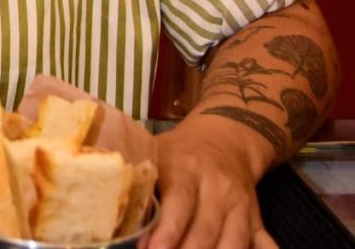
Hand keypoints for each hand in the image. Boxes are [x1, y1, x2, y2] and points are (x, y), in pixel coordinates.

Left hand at [147, 118, 275, 248]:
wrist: (225, 139)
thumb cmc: (179, 152)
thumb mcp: (155, 152)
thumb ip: (138, 179)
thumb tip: (115, 210)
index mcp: (186, 168)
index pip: (179, 202)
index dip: (167, 230)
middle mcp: (217, 186)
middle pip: (205, 230)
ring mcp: (241, 204)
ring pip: (233, 243)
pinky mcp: (256, 219)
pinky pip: (264, 244)